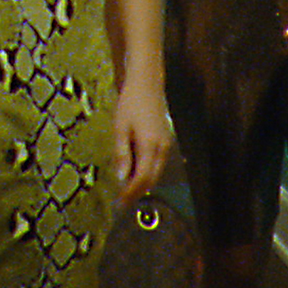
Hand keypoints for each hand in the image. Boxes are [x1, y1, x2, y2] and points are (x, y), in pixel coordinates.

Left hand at [112, 75, 173, 205]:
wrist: (147, 84)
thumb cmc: (131, 103)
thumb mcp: (120, 128)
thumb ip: (122, 154)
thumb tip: (122, 178)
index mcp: (150, 145)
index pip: (142, 178)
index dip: (131, 192)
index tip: (120, 203)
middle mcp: (162, 147)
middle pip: (152, 179)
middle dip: (138, 193)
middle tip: (122, 203)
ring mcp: (166, 144)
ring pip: (156, 172)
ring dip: (143, 184)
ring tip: (126, 191)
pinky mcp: (166, 140)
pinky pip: (158, 163)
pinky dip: (148, 172)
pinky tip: (135, 173)